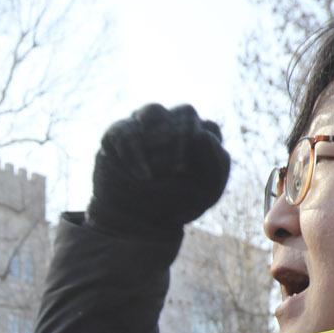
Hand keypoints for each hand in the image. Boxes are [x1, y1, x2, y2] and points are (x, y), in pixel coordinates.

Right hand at [87, 103, 230, 240]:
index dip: (201, 149)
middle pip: (185, 112)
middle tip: (173, 171)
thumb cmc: (177, 203)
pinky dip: (132, 153)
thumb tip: (203, 135)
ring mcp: (145, 125)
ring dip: (157, 142)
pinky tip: (139, 175)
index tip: (187, 173)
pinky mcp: (118, 133)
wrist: (137, 221)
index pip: (208, 129)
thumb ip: (216, 165)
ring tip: (155, 173)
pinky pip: (124, 130)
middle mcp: (174, 122)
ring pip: (154, 111)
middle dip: (180, 141)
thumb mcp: (205, 192)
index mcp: (200, 135)